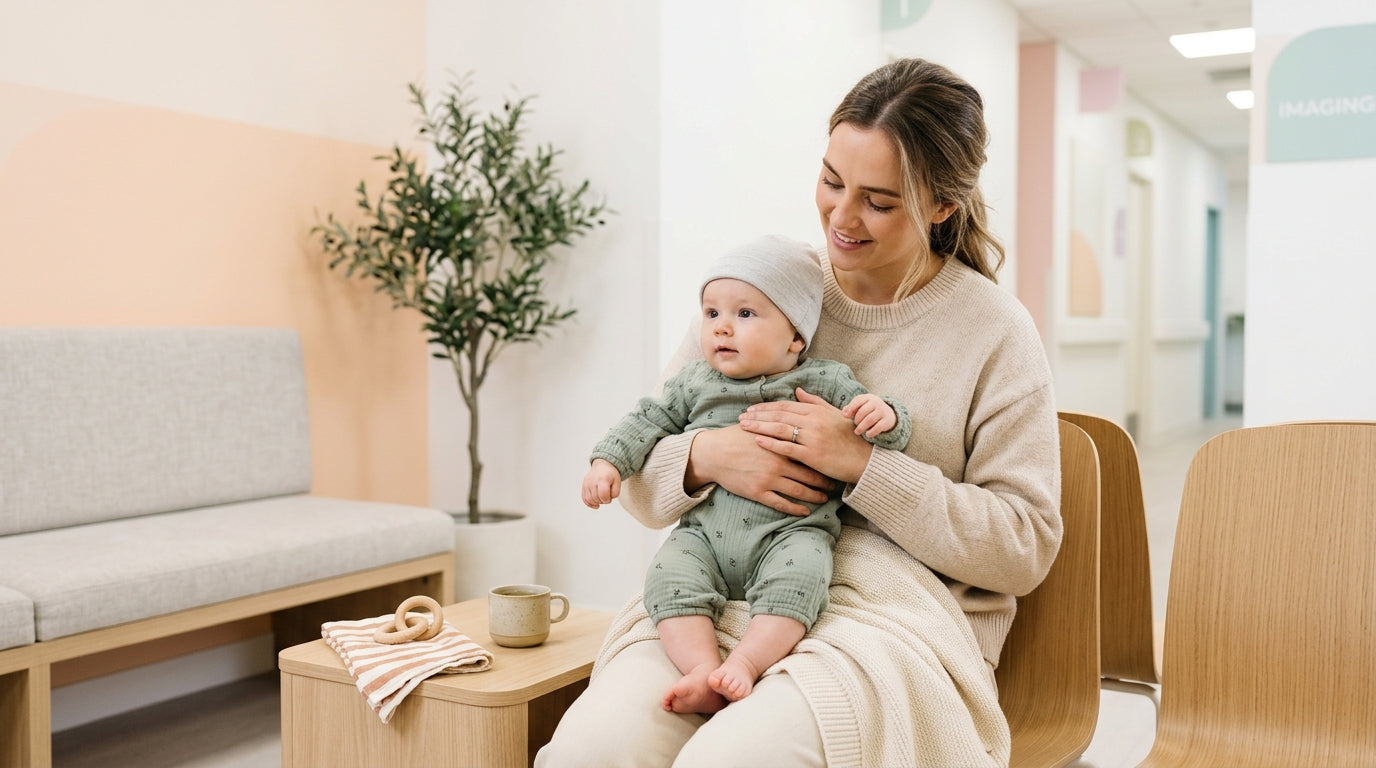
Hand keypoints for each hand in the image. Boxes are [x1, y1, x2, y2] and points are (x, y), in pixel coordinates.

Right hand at [581, 459, 621, 507]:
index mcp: (603, 479)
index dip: (607, 500)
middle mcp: (593, 481)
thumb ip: (615, 493)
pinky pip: (584, 498)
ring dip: (597, 502)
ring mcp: (587, 483)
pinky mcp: (583, 486)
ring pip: (589, 499)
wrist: (603, 465)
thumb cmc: (611, 475)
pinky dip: (589, 504)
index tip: (610, 498)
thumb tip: (607, 499)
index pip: (603, 495)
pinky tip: (595, 505)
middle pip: (596, 498)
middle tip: (607, 496)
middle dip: (603, 501)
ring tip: (602, 498)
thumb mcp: (618, 482)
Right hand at [686, 425, 832, 516]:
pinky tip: (804, 511)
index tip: (833, 462)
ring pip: (799, 491)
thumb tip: (792, 418)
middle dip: (824, 480)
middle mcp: (778, 463)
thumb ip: (777, 424)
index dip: (823, 459)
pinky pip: (782, 503)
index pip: (808, 452)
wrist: (713, 453)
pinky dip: (796, 509)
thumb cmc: (734, 437)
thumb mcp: (757, 425)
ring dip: (815, 496)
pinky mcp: (758, 492)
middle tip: (834, 484)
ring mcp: (769, 479)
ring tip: (824, 498)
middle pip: (809, 474)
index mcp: (780, 444)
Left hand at [739, 387, 874, 484]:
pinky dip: (771, 444)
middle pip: (779, 416)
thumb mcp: (833, 414)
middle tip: (741, 417)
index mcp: (816, 411)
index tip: (751, 409)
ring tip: (744, 426)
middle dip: (758, 416)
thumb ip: (814, 402)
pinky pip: (787, 448)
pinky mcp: (812, 455)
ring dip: (759, 427)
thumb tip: (797, 391)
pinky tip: (757, 441)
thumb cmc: (849, 436)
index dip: (766, 407)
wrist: (864, 459)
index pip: (785, 406)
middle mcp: (813, 422)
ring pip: (780, 429)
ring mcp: (812, 438)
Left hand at [841, 393, 896, 437]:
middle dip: (857, 419)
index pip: (858, 400)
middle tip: (855, 424)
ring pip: (869, 420)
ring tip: (857, 431)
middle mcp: (876, 402)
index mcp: (868, 397)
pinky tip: (867, 434)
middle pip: (863, 411)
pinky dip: (871, 432)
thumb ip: (851, 408)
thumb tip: (844, 414)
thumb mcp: (861, 406)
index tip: (846, 416)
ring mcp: (882, 411)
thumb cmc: (870, 410)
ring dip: (861, 427)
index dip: (850, 408)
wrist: (888, 413)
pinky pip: (878, 427)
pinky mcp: (887, 420)